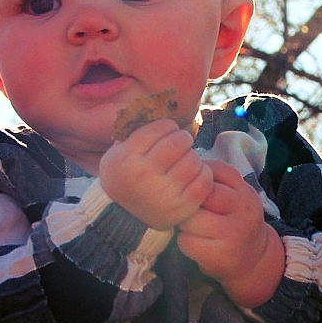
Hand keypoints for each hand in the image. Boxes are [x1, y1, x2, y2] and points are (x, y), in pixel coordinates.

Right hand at [97, 120, 212, 228]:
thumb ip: (134, 131)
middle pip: (180, 141)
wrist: (123, 218)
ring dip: (192, 156)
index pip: (161, 128)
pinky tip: (193, 174)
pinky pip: (204, 180)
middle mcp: (145, 175)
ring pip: (194, 159)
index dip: (168, 126)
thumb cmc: (124, 177)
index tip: (167, 132)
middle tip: (179, 145)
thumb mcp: (117, 152)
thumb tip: (160, 104)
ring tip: (184, 161)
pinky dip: (203, 173)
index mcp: (127, 158)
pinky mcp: (182, 207)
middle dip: (182, 139)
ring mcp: (164, 193)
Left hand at [177, 160, 285, 307]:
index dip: (195, 178)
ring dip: (183, 222)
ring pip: (190, 219)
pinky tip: (193, 242)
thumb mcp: (237, 195)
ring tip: (189, 226)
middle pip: (200, 195)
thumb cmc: (237, 222)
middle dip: (187, 200)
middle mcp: (242, 211)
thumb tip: (185, 162)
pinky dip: (184, 242)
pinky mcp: (218, 256)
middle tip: (185, 208)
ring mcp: (231, 234)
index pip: (214, 172)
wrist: (255, 260)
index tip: (190, 186)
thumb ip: (217, 177)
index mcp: (245, 193)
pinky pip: (187, 242)